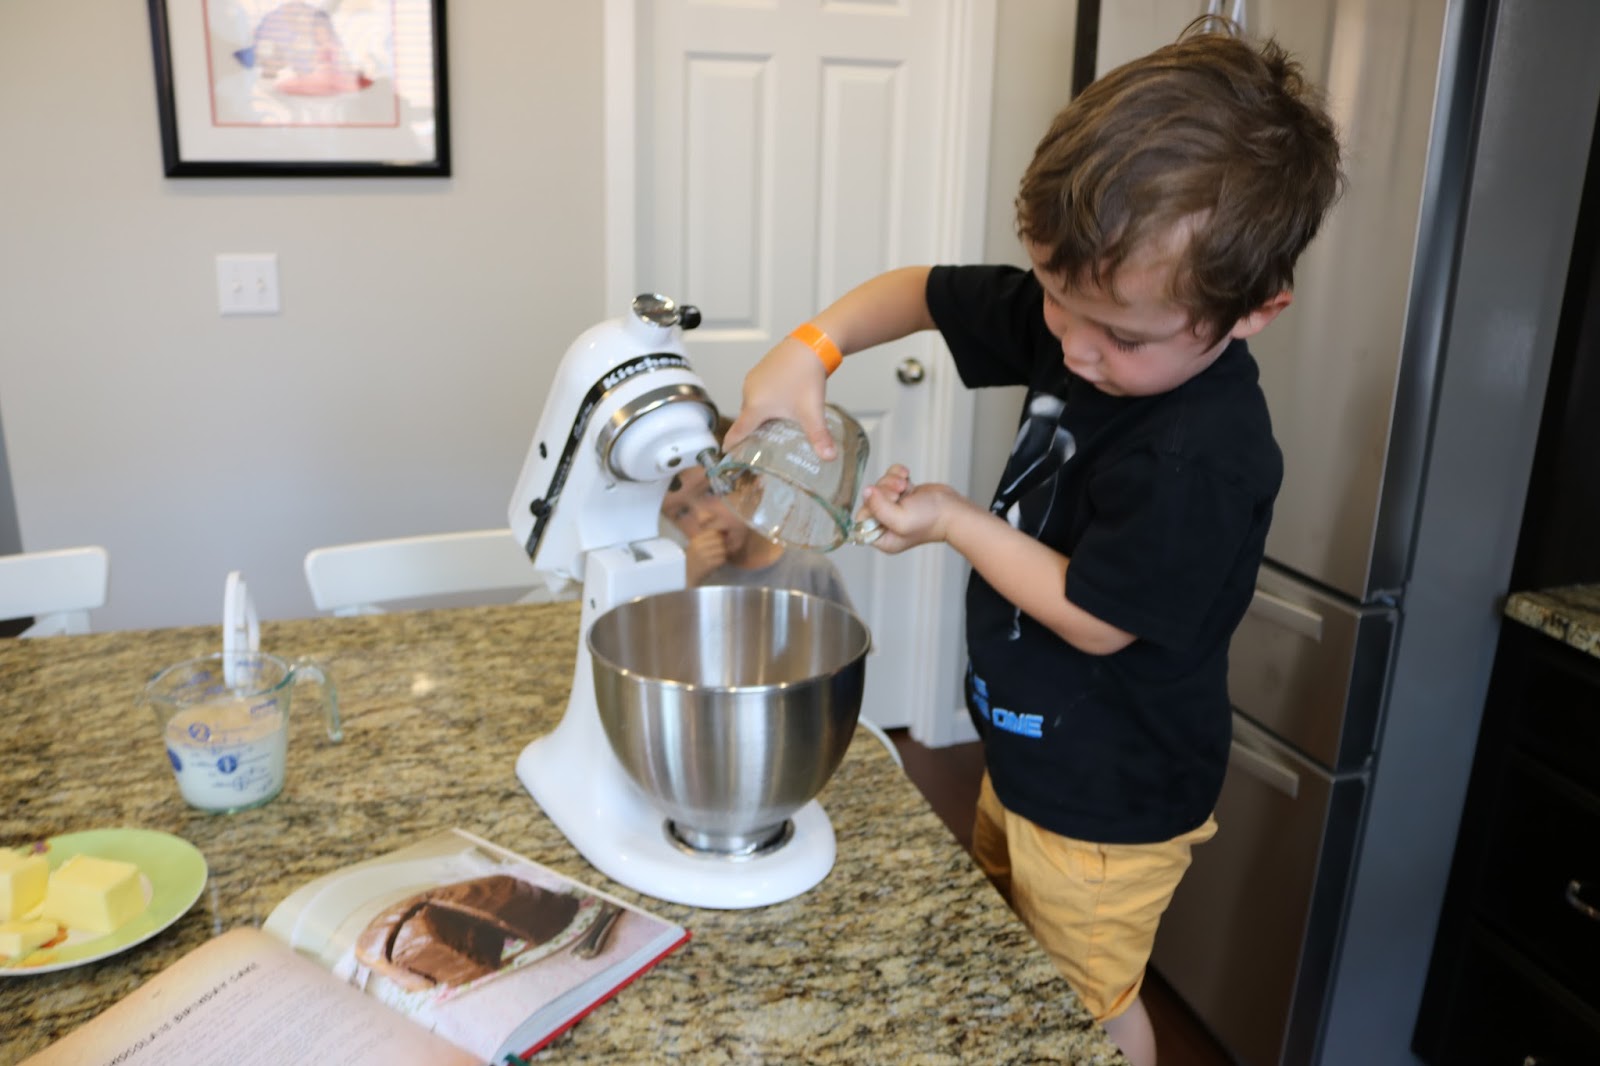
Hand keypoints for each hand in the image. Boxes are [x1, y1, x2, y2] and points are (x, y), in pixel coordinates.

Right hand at [683, 530, 727, 583]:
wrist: (686, 576)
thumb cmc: (693, 560)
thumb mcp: (696, 546)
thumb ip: (706, 539)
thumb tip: (722, 532)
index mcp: (695, 540)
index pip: (713, 532)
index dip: (719, 536)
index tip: (719, 541)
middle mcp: (698, 546)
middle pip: (719, 540)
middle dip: (723, 545)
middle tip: (722, 550)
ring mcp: (703, 556)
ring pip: (722, 549)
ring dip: (724, 553)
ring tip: (720, 556)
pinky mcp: (708, 565)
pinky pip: (722, 559)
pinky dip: (722, 561)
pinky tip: (718, 563)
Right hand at [725, 339, 835, 459]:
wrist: (810, 345)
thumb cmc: (806, 377)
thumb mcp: (812, 411)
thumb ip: (819, 437)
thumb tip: (830, 458)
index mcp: (755, 406)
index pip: (737, 431)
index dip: (732, 445)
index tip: (727, 455)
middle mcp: (749, 392)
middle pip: (746, 420)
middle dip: (752, 433)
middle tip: (762, 448)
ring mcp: (753, 379)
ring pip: (752, 405)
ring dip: (759, 417)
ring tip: (773, 428)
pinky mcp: (760, 370)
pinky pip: (757, 392)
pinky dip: (764, 402)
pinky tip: (780, 405)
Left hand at [858, 464, 974, 552]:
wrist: (953, 510)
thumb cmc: (931, 520)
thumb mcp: (901, 519)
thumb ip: (879, 508)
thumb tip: (866, 492)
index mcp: (882, 537)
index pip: (861, 520)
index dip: (870, 506)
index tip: (886, 500)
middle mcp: (886, 523)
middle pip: (870, 499)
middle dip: (883, 490)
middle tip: (899, 492)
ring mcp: (893, 507)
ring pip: (880, 485)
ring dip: (892, 480)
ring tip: (906, 486)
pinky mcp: (902, 493)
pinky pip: (890, 477)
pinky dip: (897, 473)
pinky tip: (907, 476)